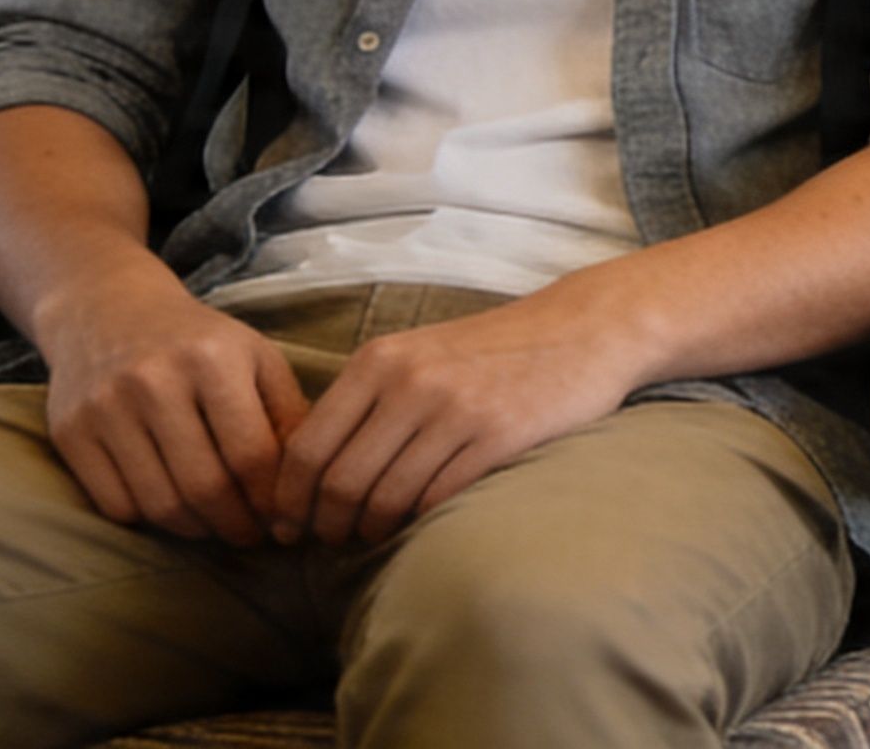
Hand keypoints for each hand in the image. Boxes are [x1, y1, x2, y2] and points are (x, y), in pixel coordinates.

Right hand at [32, 262, 306, 546]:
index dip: (271, 499)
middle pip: (204, 486)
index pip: (251, 454)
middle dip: (236, 524)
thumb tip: (308, 481)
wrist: (108, 309)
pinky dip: (150, 520)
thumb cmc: (199, 342)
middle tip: (251, 536)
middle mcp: (154, 381)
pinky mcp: (70, 431)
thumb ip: (287, 414)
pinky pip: (115, 504)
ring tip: (217, 527)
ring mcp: (105, 407)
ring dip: (195, 529)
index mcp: (212, 359)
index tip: (285, 520)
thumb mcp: (256, 358)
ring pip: (158, 504)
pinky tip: (173, 510)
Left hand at [271, 286, 649, 542]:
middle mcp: (411, 383)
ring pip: (386, 498)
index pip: (307, 446)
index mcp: (380, 360)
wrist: (583, 330)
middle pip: (340, 480)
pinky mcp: (498, 437)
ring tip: (371, 534)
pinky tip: (417, 521)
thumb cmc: (494, 350)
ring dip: (370, 529)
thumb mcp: (419, 354)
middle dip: (326, 523)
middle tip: (328, 539)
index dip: (287, 497)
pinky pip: (437, 499)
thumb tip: (307, 469)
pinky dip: (418, 521)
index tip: (286, 524)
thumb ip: (367, 400)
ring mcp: (456, 411)